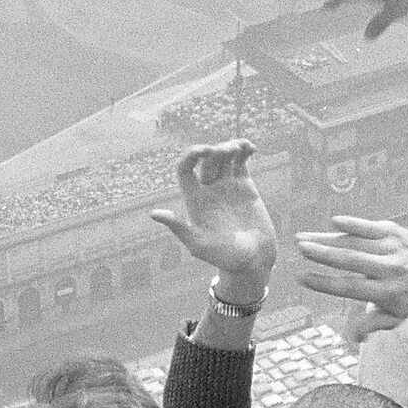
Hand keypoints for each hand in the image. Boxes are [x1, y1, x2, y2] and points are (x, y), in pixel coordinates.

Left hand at [149, 140, 277, 289]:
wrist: (253, 261)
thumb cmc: (225, 258)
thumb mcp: (199, 245)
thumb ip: (179, 228)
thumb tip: (154, 214)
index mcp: (195, 199)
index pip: (186, 169)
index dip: (192, 155)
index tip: (205, 150)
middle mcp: (209, 190)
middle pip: (207, 159)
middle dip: (216, 150)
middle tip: (228, 151)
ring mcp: (227, 186)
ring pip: (224, 157)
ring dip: (230, 146)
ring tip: (240, 147)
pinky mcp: (245, 186)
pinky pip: (242, 162)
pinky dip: (245, 150)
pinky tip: (251, 148)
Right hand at [297, 219, 407, 333]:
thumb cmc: (406, 297)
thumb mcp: (393, 317)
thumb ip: (372, 325)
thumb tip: (354, 338)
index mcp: (386, 292)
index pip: (351, 288)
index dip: (325, 283)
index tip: (302, 277)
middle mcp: (390, 269)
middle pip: (353, 261)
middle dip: (326, 254)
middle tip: (301, 249)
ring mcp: (392, 248)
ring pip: (356, 242)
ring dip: (328, 238)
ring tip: (302, 238)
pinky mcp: (394, 232)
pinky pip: (371, 227)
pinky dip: (354, 223)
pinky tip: (333, 221)